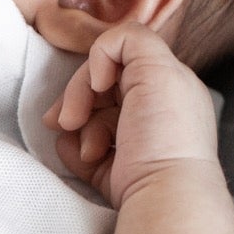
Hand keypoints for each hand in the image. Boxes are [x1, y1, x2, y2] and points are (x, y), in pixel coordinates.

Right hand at [42, 23, 218, 207]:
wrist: (163, 194)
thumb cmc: (166, 134)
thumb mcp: (159, 67)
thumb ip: (130, 39)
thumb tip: (101, 57)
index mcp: (166, 83)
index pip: (118, 60)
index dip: (97, 66)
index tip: (99, 83)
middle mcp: (149, 110)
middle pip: (95, 88)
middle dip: (77, 100)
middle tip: (68, 119)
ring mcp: (129, 141)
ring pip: (84, 117)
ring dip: (79, 129)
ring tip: (92, 151)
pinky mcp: (111, 169)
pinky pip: (77, 148)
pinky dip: (73, 151)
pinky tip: (86, 160)